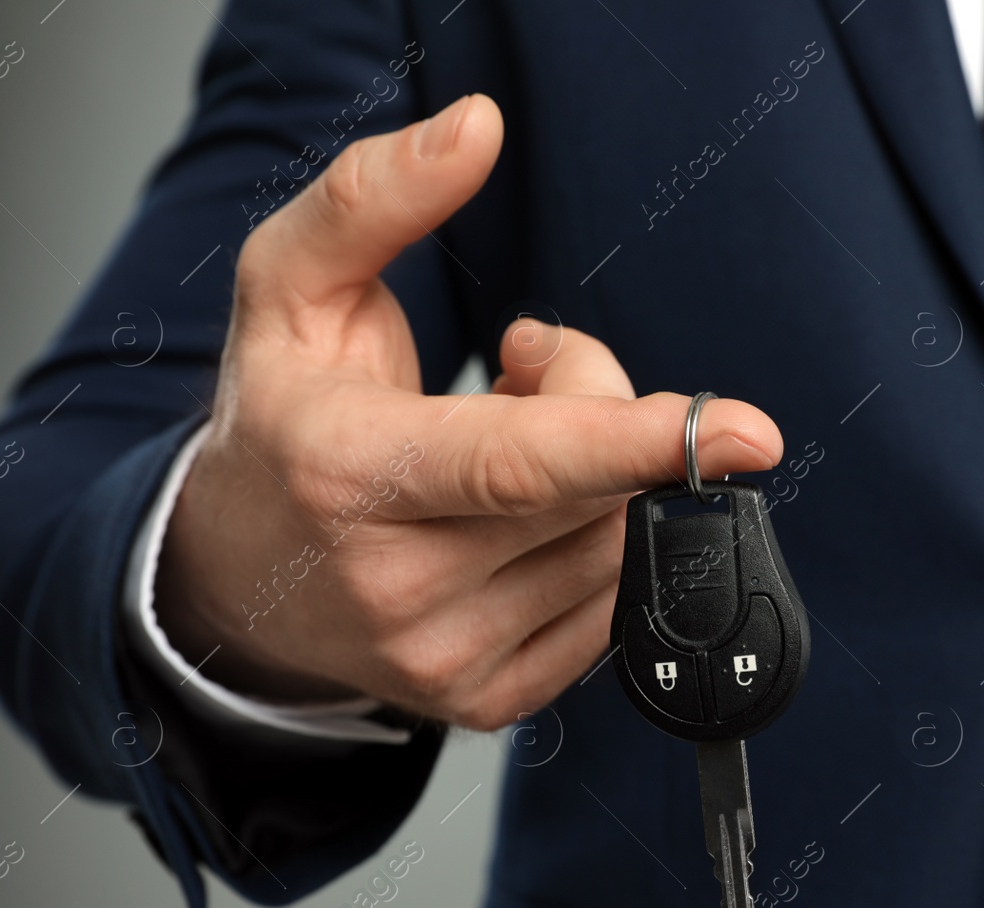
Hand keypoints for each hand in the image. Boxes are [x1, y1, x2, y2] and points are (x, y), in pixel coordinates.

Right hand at [154, 94, 782, 729]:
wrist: (235, 580)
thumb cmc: (279, 420)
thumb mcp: (288, 288)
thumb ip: (374, 198)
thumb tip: (476, 130)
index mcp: (343, 475)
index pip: (514, 462)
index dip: (634, 438)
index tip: (748, 432)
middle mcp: (393, 585)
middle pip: (593, 487)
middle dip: (599, 405)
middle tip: (527, 370)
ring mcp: (441, 658)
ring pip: (615, 548)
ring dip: (599, 480)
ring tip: (506, 454)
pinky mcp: (485, 701)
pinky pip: (611, 608)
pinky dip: (594, 544)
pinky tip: (520, 523)